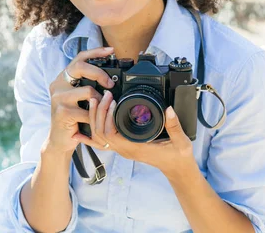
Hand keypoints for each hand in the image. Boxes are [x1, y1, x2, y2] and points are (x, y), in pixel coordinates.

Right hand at [44, 46, 116, 154]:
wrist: (59, 140)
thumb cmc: (73, 118)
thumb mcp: (79, 99)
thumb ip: (87, 86)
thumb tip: (109, 79)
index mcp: (62, 79)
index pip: (79, 58)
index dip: (96, 52)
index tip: (111, 50)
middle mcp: (57, 85)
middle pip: (81, 67)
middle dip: (100, 73)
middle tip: (110, 84)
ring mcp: (58, 98)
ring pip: (88, 91)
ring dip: (99, 102)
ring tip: (99, 110)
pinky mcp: (63, 112)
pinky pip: (87, 111)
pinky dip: (94, 118)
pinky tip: (92, 123)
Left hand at [73, 91, 195, 175]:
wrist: (177, 169)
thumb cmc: (178, 156)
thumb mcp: (181, 141)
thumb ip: (175, 125)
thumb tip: (168, 109)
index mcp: (136, 148)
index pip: (111, 135)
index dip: (107, 118)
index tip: (112, 102)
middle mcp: (126, 150)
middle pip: (100, 134)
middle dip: (98, 113)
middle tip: (104, 96)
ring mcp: (124, 149)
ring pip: (99, 137)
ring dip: (95, 119)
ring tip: (97, 101)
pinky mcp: (125, 146)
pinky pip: (104, 141)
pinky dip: (93, 133)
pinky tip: (83, 129)